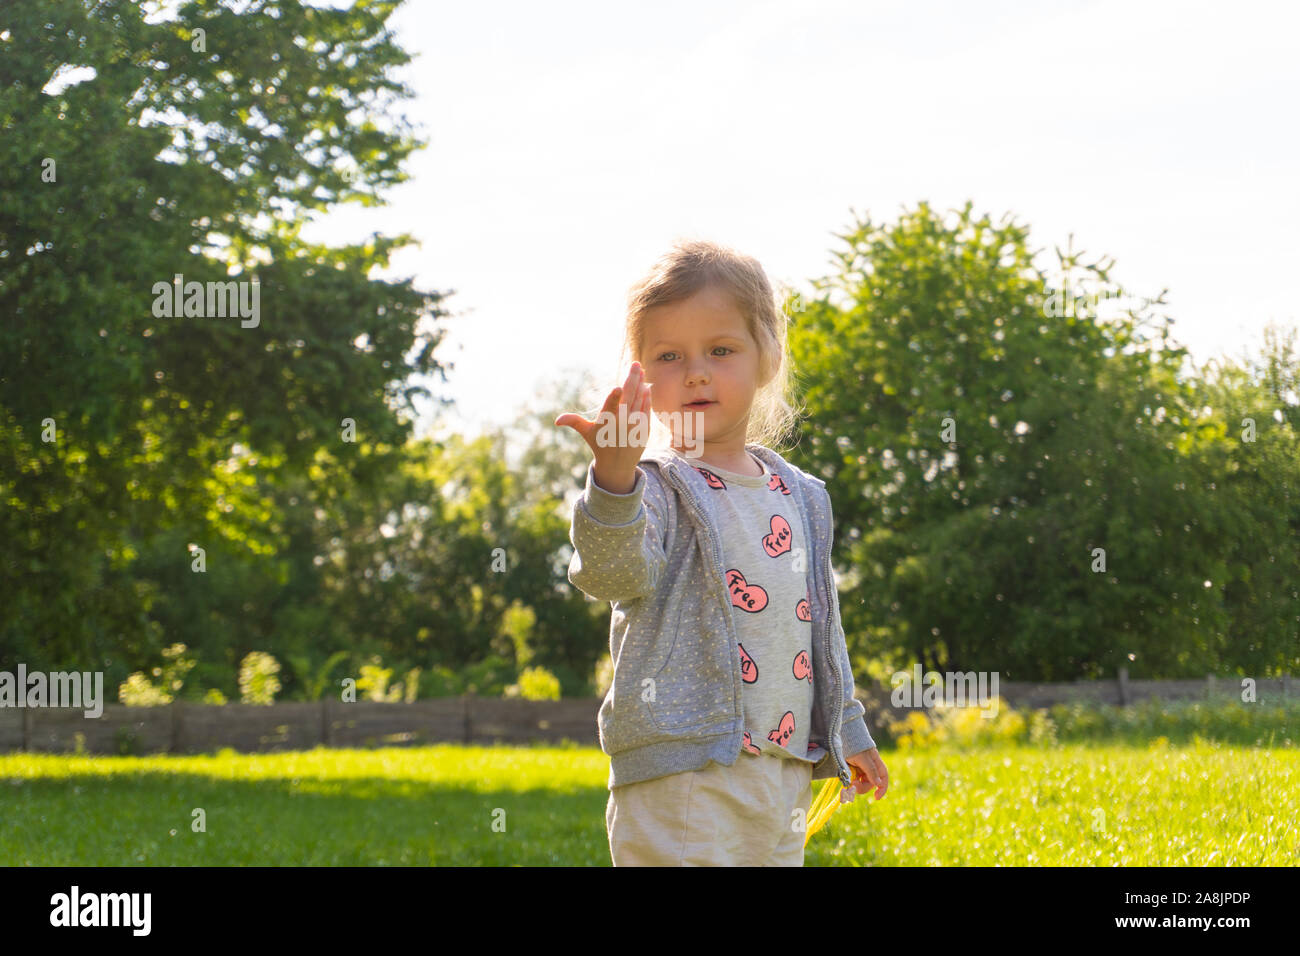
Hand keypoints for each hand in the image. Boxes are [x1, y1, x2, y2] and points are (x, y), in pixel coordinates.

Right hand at [554, 361, 652, 492]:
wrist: (618, 465)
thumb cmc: (599, 444)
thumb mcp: (586, 433)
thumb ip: (574, 422)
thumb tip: (557, 421)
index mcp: (606, 423)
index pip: (609, 409)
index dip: (613, 398)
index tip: (617, 388)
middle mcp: (622, 424)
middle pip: (629, 397)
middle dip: (633, 379)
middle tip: (636, 364)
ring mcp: (635, 426)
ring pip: (640, 400)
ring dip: (641, 384)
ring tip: (640, 371)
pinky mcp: (645, 428)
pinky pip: (646, 409)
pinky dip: (646, 397)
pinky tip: (646, 386)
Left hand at [842, 747, 887, 802]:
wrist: (840, 736)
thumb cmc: (853, 744)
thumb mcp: (862, 758)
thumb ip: (871, 770)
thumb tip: (878, 783)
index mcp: (875, 762)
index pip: (883, 777)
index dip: (882, 788)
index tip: (876, 797)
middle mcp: (868, 766)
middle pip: (870, 783)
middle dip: (862, 787)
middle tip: (852, 786)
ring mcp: (859, 768)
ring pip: (860, 782)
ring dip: (855, 785)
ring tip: (847, 783)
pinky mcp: (851, 769)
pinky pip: (852, 779)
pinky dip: (849, 782)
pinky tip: (844, 782)